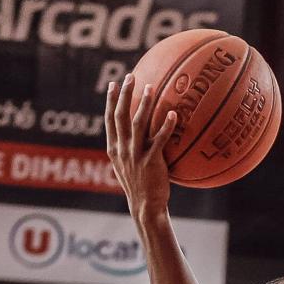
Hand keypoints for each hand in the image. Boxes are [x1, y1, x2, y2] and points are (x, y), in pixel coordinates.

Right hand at [105, 74, 178, 224]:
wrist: (146, 207)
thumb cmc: (141, 187)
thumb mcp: (129, 167)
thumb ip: (130, 150)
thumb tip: (139, 136)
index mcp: (114, 149)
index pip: (110, 119)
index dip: (111, 101)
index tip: (113, 84)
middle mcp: (122, 149)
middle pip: (120, 116)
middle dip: (124, 94)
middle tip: (130, 77)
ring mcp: (135, 155)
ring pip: (137, 123)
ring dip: (144, 104)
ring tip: (150, 87)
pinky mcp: (150, 162)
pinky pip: (159, 140)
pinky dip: (165, 126)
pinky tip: (173, 114)